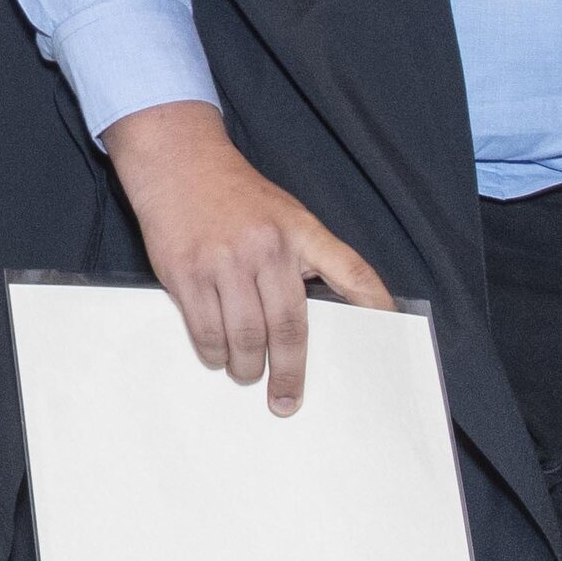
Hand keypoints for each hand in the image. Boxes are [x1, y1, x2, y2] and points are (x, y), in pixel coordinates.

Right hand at [98, 100, 392, 415]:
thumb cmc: (235, 195)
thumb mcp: (285, 214)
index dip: (374, 307)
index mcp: (300, 230)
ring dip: (247, 368)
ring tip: (246, 374)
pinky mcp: (185, 272)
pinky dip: (214, 354)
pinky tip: (217, 355)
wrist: (177, 160)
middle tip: (287, 401)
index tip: (385, 338)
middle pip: (289, 328)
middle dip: (289, 374)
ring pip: (245, 337)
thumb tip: (318, 317)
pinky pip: (206, 331)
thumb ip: (304, 257)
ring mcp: (224, 260)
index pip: (352, 273)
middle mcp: (266, 246)